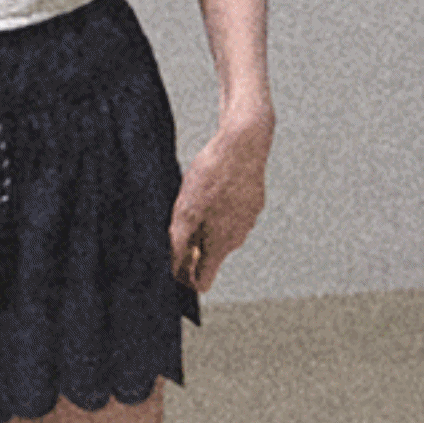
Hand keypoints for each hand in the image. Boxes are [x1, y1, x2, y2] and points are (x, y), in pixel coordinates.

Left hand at [169, 112, 271, 294]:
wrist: (244, 142)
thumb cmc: (213, 176)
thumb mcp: (186, 210)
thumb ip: (180, 243)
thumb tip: (175, 270)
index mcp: (221, 244)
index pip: (203, 280)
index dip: (184, 277)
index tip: (171, 262)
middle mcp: (238, 237)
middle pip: (209, 256)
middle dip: (191, 246)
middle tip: (177, 219)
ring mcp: (248, 219)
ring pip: (219, 232)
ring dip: (203, 223)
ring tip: (194, 197)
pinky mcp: (252, 202)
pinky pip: (229, 214)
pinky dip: (217, 207)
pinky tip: (210, 186)